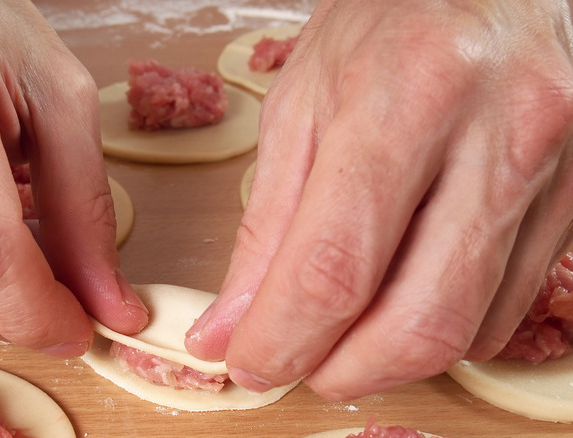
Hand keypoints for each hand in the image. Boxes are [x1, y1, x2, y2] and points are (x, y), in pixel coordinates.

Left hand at [186, 0, 572, 398]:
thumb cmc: (387, 23)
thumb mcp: (302, 104)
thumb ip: (267, 223)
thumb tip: (233, 323)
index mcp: (406, 97)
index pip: (335, 267)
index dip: (283, 340)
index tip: (246, 363)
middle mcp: (497, 137)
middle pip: (416, 320)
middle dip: (341, 370)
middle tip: (296, 367)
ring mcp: (551, 172)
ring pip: (465, 326)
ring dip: (386, 359)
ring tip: (339, 336)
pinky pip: (504, 309)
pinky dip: (438, 329)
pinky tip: (401, 301)